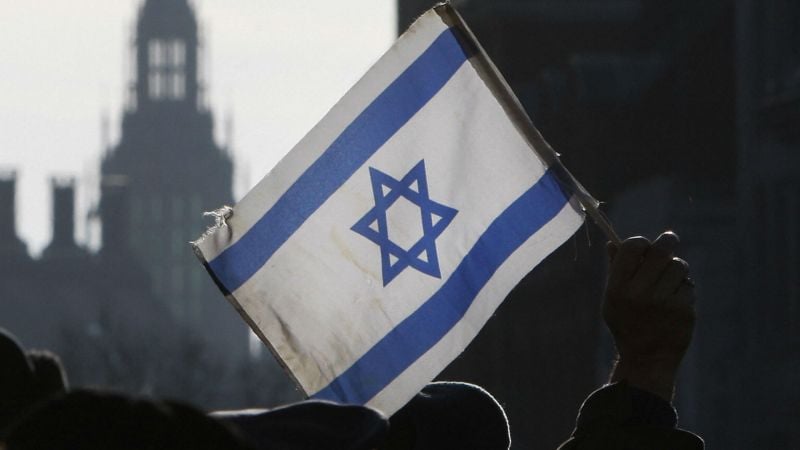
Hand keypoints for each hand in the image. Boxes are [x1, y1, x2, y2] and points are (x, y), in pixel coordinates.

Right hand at [603, 232, 695, 400]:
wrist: (647, 359)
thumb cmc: (627, 324)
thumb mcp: (613, 299)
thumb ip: (615, 270)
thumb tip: (612, 242)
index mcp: (618, 288)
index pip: (632, 247)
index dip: (641, 243)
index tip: (645, 247)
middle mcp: (639, 293)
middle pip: (661, 250)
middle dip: (667, 241)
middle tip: (670, 239)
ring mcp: (663, 302)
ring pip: (678, 265)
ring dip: (676, 269)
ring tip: (669, 281)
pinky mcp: (683, 310)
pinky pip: (688, 286)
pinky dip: (684, 290)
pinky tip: (675, 302)